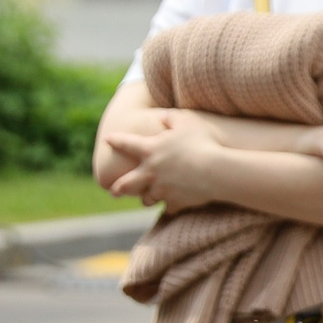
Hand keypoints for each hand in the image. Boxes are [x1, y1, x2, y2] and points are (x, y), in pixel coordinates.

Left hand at [103, 108, 221, 209]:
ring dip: (146, 198)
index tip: (107, 139)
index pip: (127, 144)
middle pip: (126, 184)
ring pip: (147, 199)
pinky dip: (173, 205)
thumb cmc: (201, 142)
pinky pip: (171, 207)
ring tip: (146, 199)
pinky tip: (175, 205)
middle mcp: (151, 171)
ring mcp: (162, 189)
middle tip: (113, 191)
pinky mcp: (175, 202)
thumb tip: (163, 115)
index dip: (116, 141)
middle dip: (118, 188)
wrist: (215, 170)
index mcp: (151, 150)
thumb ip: (171, 117)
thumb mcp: (186, 121)